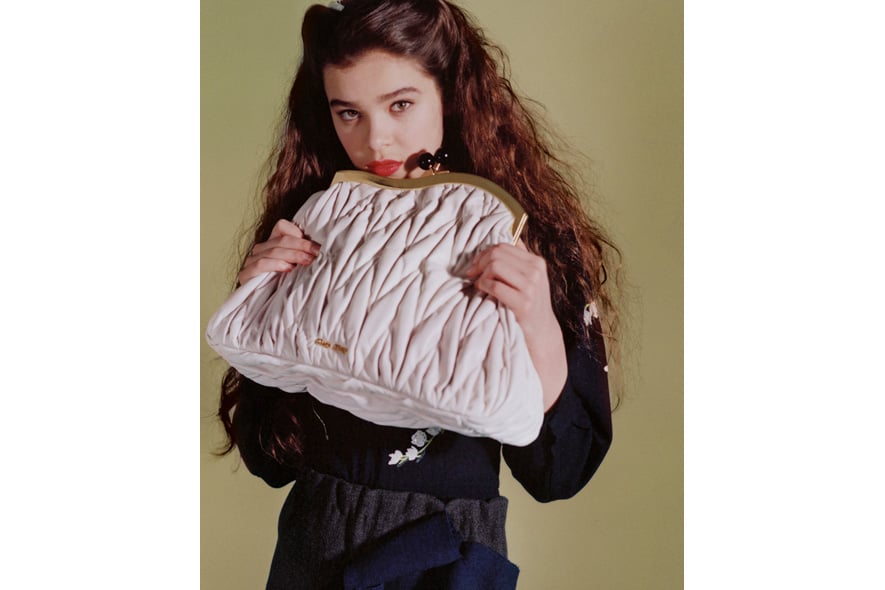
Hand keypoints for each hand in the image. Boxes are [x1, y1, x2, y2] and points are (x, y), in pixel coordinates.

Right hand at [238, 220, 320, 284]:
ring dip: (293, 255)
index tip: (316, 247)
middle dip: (302, 246)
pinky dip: (276, 264)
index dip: (299, 234)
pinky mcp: (246, 274)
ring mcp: (251, 260)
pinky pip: (261, 264)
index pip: (281, 226)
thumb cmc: (283, 287)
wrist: (263, 309)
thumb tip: (320, 249)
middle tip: (316, 253)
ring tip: (307, 261)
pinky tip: (289, 269)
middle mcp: (261, 249)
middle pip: (282, 239)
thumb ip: (303, 256)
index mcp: (272, 242)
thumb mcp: (297, 268)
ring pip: (274, 251)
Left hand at [466, 242, 567, 410]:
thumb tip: (508, 236)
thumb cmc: (529, 305)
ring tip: (479, 285)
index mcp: (536, 262)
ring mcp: (531, 287)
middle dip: (479, 263)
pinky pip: (495, 286)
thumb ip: (519, 259)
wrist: (541, 333)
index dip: (484, 254)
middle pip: (497, 254)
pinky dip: (484, 287)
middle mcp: (536, 271)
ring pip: (495, 266)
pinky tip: (482, 293)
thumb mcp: (529, 279)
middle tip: (472, 276)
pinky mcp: (524, 303)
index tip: (475, 266)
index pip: (503, 246)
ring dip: (481, 275)